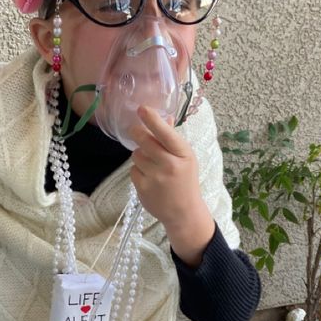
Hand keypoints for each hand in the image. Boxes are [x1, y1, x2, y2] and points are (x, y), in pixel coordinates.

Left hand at [129, 106, 202, 227]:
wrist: (184, 212)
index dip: (152, 120)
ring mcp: (155, 178)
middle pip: (145, 141)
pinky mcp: (142, 188)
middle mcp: (170, 165)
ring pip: (136, 155)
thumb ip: (173, 138)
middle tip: (135, 130)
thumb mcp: (186, 158)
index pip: (166, 133)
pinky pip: (133, 170)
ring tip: (151, 164)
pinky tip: (148, 177)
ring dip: (140, 155)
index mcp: (184, 154)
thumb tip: (165, 117)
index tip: (142, 108)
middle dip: (137, 132)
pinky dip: (138, 171)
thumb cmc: (185, 180)